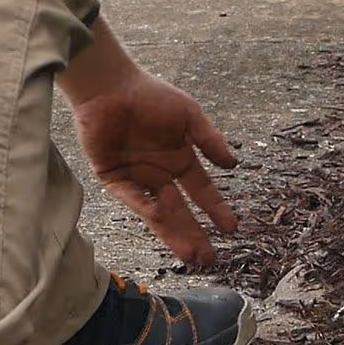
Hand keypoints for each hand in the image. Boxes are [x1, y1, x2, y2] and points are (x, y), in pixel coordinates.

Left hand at [71, 71, 236, 265]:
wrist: (110, 85)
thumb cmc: (151, 95)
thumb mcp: (189, 115)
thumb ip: (210, 140)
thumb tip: (233, 165)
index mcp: (180, 160)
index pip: (201, 192)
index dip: (216, 210)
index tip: (231, 229)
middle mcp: (160, 174)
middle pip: (181, 211)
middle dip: (194, 234)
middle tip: (209, 258)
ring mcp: (137, 178)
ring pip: (157, 212)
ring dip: (172, 232)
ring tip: (188, 254)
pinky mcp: (112, 177)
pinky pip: (131, 196)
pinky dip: (143, 205)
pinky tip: (159, 216)